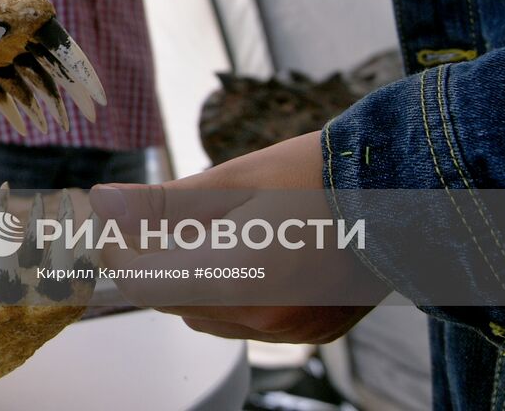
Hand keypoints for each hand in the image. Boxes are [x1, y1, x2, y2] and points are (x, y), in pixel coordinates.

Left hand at [90, 132, 388, 343]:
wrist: (402, 188)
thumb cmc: (316, 173)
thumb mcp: (230, 179)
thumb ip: (162, 203)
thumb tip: (102, 204)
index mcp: (239, 276)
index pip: (145, 284)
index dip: (120, 252)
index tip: (114, 224)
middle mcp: (264, 317)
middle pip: (174, 301)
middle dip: (158, 261)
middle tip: (165, 217)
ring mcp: (292, 331)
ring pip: (208, 316)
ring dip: (193, 280)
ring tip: (215, 229)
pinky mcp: (314, 331)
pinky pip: (247, 322)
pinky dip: (234, 293)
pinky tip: (252, 251)